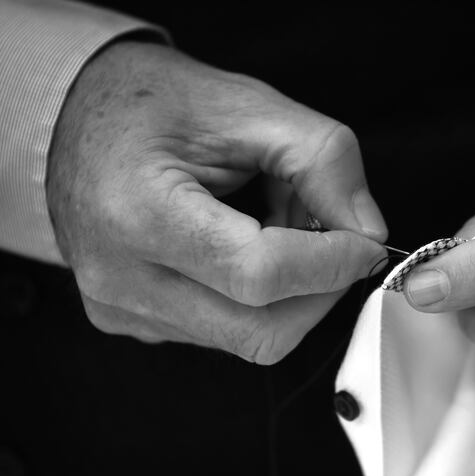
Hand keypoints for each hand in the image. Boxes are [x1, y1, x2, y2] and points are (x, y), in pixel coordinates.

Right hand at [47, 41, 386, 363]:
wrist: (75, 119)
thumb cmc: (154, 105)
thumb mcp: (248, 106)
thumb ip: (323, 160)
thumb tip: (368, 231)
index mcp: (139, 213)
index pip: (260, 275)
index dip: (331, 265)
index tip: (365, 242)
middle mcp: (121, 278)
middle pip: (261, 330)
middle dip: (320, 289)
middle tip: (332, 238)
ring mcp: (123, 309)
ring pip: (249, 338)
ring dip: (291, 293)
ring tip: (276, 228)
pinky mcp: (132, 322)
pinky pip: (223, 333)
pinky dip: (258, 300)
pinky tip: (244, 247)